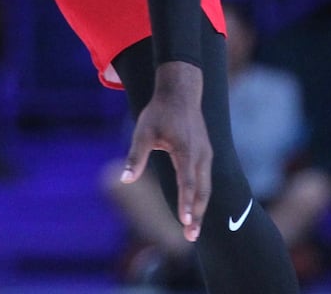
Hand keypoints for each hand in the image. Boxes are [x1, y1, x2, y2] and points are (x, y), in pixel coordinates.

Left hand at [120, 61, 210, 240]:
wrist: (180, 92)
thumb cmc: (159, 112)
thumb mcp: (143, 131)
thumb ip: (136, 156)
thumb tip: (125, 179)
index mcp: (186, 151)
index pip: (187, 183)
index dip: (187, 203)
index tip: (186, 222)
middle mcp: (200, 156)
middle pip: (201, 191)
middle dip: (196, 215)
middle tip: (191, 237)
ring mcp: (206, 155)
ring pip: (206, 187)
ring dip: (200, 208)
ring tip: (192, 228)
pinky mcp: (205, 154)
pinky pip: (206, 179)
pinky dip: (202, 195)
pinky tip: (195, 206)